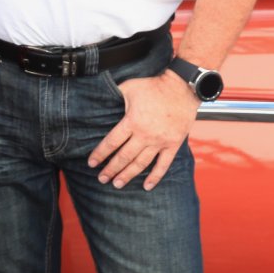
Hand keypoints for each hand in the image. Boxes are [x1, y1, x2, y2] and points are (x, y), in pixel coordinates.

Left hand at [88, 71, 199, 190]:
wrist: (181, 88)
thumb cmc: (154, 86)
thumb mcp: (129, 87)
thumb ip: (114, 95)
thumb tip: (99, 99)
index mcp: (132, 121)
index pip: (112, 142)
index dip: (100, 154)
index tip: (92, 163)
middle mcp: (145, 135)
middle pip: (124, 156)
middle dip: (111, 169)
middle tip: (102, 179)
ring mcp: (160, 141)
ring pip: (141, 163)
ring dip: (128, 175)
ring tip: (117, 184)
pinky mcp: (173, 144)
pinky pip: (163, 164)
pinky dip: (155, 177)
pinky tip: (147, 186)